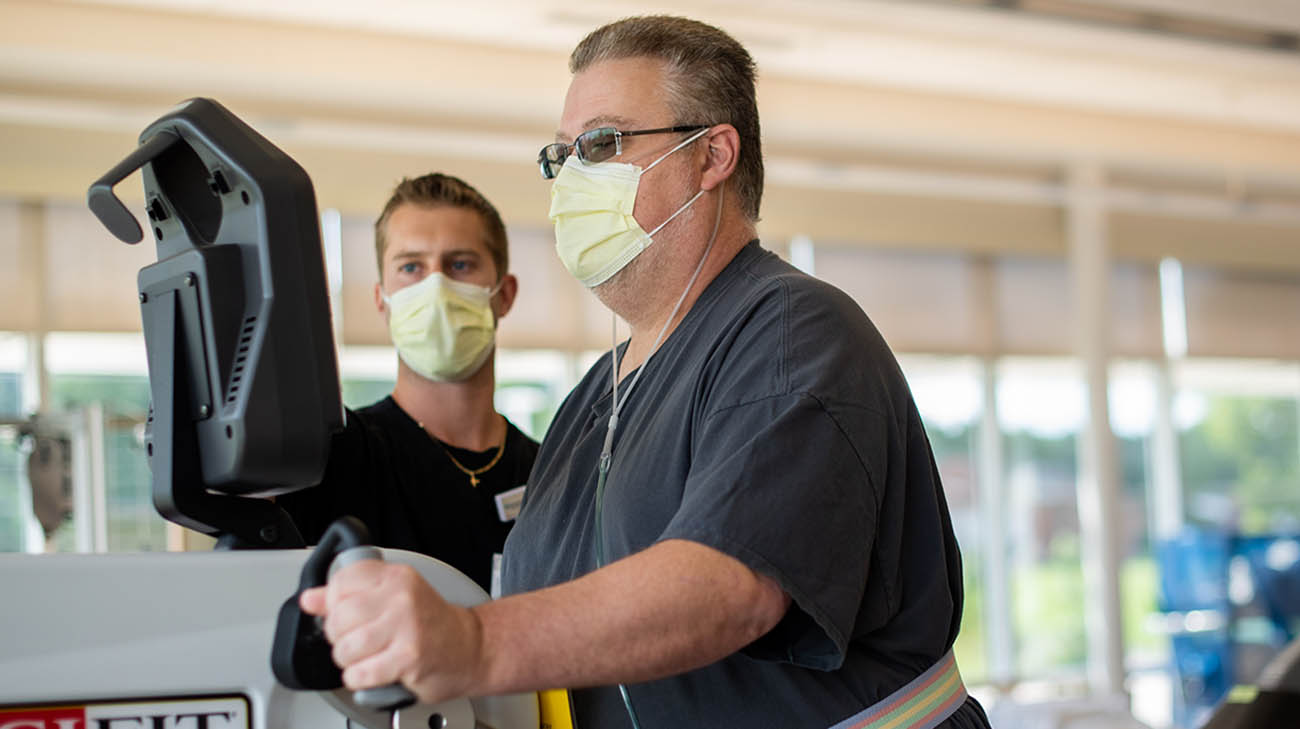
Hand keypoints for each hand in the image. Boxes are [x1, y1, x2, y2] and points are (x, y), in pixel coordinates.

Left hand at [299, 560, 484, 702]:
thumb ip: (349, 596)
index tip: (345, 614)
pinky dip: (358, 679)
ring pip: (346, 647)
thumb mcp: (392, 599)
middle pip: (339, 616)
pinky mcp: (409, 657)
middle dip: (339, 637)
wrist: (471, 649)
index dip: (333, 604)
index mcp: (396, 577)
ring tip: (364, 658)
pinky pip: (360, 673)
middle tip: (355, 641)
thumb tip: (310, 599)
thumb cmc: (431, 625)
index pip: (342, 581)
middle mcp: (402, 597)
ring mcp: (407, 626)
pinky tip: (371, 672)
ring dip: (348, 660)